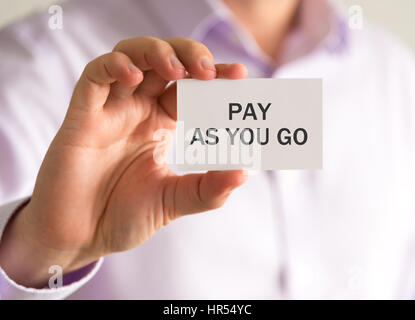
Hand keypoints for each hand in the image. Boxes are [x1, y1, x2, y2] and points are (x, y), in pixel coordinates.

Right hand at [0, 37, 247, 286]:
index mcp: (159, 124)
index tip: (240, 75)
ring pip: (130, 56)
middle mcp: (137, 111)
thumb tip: (245, 173)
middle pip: (163, 61)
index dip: (214, 77)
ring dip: (155, 52)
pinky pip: (95, 77)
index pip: (190, 88)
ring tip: (178, 69)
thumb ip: (208, 189)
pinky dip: (114, 67)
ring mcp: (109, 110)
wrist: (81, 237)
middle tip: (211, 71)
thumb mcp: (174, 200)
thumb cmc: (123, 216)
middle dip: (189, 56)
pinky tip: (134, 77)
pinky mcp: (82, 116)